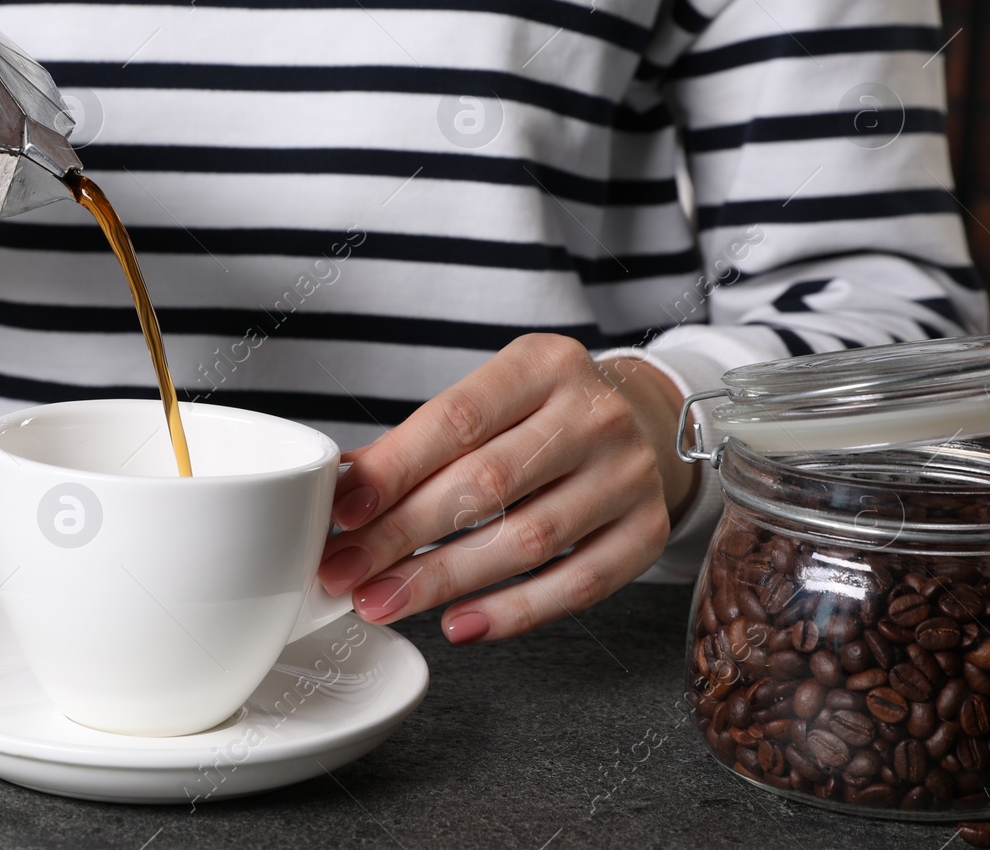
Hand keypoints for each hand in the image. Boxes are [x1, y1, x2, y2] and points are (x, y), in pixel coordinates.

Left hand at [316, 334, 695, 643]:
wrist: (636, 424)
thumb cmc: (538, 417)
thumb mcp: (484, 403)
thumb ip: (415, 443)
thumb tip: (342, 488)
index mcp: (543, 364)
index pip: (457, 419)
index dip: (395, 470)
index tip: (344, 513)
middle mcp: (595, 414)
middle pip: (487, 484)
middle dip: (403, 536)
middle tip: (346, 574)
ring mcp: (629, 474)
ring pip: (529, 540)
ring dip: (444, 580)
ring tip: (384, 602)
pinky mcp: (647, 531)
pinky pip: (577, 585)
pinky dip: (513, 612)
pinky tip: (459, 625)